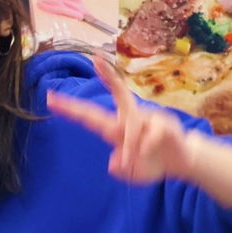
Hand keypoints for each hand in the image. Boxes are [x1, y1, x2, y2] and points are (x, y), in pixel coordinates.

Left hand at [46, 55, 197, 184]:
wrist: (181, 161)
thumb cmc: (150, 162)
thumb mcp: (131, 173)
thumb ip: (121, 169)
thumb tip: (114, 164)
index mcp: (116, 127)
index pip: (89, 115)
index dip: (70, 107)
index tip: (50, 97)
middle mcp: (131, 116)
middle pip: (119, 93)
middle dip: (108, 76)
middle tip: (96, 60)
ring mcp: (149, 117)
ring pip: (131, 128)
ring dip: (131, 149)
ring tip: (135, 161)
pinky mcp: (164, 123)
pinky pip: (150, 136)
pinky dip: (145, 149)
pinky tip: (149, 153)